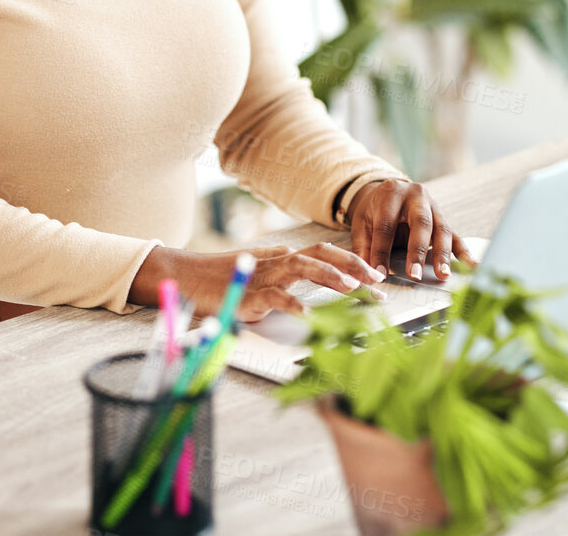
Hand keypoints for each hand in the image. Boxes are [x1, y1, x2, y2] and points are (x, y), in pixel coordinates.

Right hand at [131, 243, 386, 321]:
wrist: (190, 278)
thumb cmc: (228, 280)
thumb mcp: (265, 275)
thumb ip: (289, 278)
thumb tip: (319, 286)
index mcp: (285, 257)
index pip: (326, 253)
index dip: (353, 260)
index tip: (376, 274)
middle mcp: (280, 260)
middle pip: (322, 254)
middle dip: (353, 265)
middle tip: (377, 280)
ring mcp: (266, 275)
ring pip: (304, 268)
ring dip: (331, 276)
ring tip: (353, 288)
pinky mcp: (251, 294)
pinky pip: (276, 297)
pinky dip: (293, 304)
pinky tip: (308, 315)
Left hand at [347, 180, 476, 281]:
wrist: (389, 192)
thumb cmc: (374, 210)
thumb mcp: (362, 222)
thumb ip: (363, 246)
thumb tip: (366, 273)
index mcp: (391, 193)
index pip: (386, 224)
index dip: (381, 250)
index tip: (378, 273)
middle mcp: (416, 196)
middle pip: (420, 223)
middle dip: (418, 251)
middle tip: (414, 275)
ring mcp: (434, 206)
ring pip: (441, 229)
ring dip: (442, 254)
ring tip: (442, 275)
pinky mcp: (444, 218)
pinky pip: (455, 235)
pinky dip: (464, 251)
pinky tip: (473, 265)